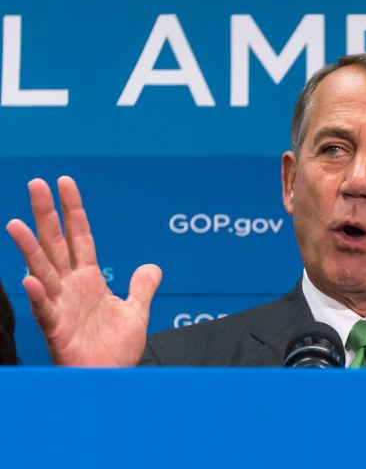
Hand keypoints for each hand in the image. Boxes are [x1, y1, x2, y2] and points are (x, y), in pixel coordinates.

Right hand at [6, 176, 161, 366]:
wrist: (111, 380)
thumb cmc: (116, 349)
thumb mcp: (136, 312)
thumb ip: (142, 288)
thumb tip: (152, 267)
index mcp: (89, 279)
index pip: (80, 237)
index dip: (73, 210)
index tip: (65, 182)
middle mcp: (71, 287)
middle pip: (56, 244)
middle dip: (46, 214)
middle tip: (35, 183)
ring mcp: (61, 306)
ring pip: (42, 271)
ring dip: (29, 249)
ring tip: (16, 224)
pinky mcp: (57, 330)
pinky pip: (45, 311)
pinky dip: (38, 296)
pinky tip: (29, 280)